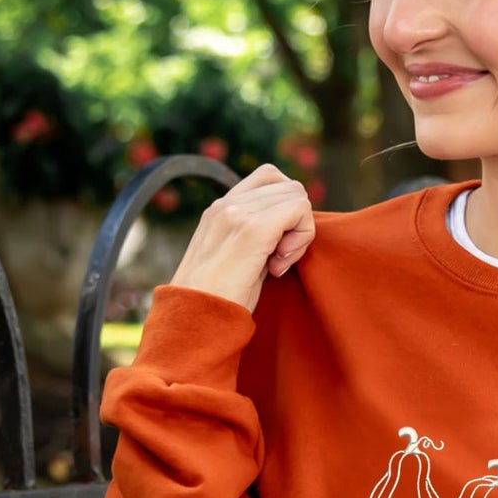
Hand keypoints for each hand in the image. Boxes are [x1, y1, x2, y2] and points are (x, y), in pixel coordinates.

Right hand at [169, 164, 315, 313]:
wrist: (194, 319)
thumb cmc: (219, 298)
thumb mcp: (236, 255)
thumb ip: (257, 234)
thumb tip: (291, 227)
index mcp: (220, 207)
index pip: (270, 177)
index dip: (285, 207)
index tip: (274, 244)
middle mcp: (226, 203)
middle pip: (290, 186)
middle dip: (296, 221)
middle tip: (279, 257)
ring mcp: (237, 213)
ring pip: (298, 196)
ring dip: (300, 231)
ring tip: (277, 262)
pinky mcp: (252, 230)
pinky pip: (300, 210)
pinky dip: (302, 238)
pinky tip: (279, 265)